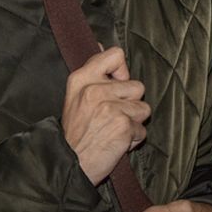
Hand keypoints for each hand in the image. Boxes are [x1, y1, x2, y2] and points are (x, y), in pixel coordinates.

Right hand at [62, 46, 150, 184]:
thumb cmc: (75, 134)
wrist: (67, 165)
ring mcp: (110, 107)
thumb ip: (93, 73)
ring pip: (143, 108)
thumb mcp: (75, 96)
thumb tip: (103, 46)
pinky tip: (116, 143)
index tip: (117, 85)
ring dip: (133, 123)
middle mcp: (95, 90)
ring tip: (113, 130)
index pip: (116, 55)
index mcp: (82, 79)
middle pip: (137, 86)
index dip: (123, 71)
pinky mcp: (123, 126)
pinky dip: (133, 140)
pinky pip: (142, 130)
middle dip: (130, 105)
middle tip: (110, 118)